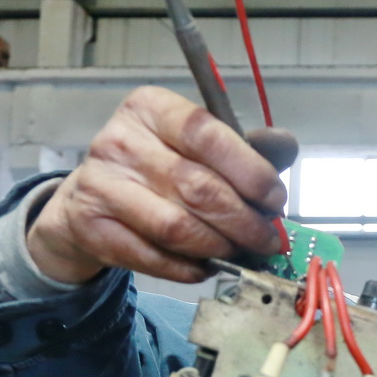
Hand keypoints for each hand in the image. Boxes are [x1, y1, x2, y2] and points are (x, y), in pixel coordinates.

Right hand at [27, 86, 294, 284]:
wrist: (91, 199)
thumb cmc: (158, 169)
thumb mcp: (200, 147)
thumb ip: (245, 148)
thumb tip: (285, 144)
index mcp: (150, 108)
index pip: (206, 135)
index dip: (250, 172)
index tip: (276, 200)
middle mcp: (120, 140)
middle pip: (198, 187)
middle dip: (244, 221)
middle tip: (267, 239)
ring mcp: (101, 184)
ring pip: (177, 227)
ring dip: (220, 247)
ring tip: (239, 252)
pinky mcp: (91, 226)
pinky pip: (153, 257)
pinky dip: (188, 268)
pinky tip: (205, 266)